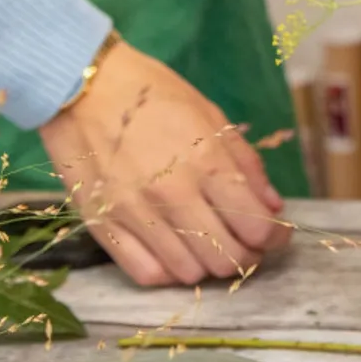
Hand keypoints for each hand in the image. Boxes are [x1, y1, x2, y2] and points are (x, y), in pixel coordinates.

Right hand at [39, 39, 288, 286]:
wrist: (83, 87)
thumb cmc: (153, 94)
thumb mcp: (211, 116)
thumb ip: (245, 164)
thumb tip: (273, 205)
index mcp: (206, 162)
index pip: (256, 226)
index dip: (275, 237)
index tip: (277, 232)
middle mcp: (173, 195)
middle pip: (227, 257)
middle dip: (248, 255)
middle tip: (247, 242)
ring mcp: (135, 215)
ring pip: (189, 273)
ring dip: (209, 266)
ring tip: (211, 246)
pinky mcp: (102, 226)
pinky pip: (146, 274)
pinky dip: (169, 273)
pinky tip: (176, 254)